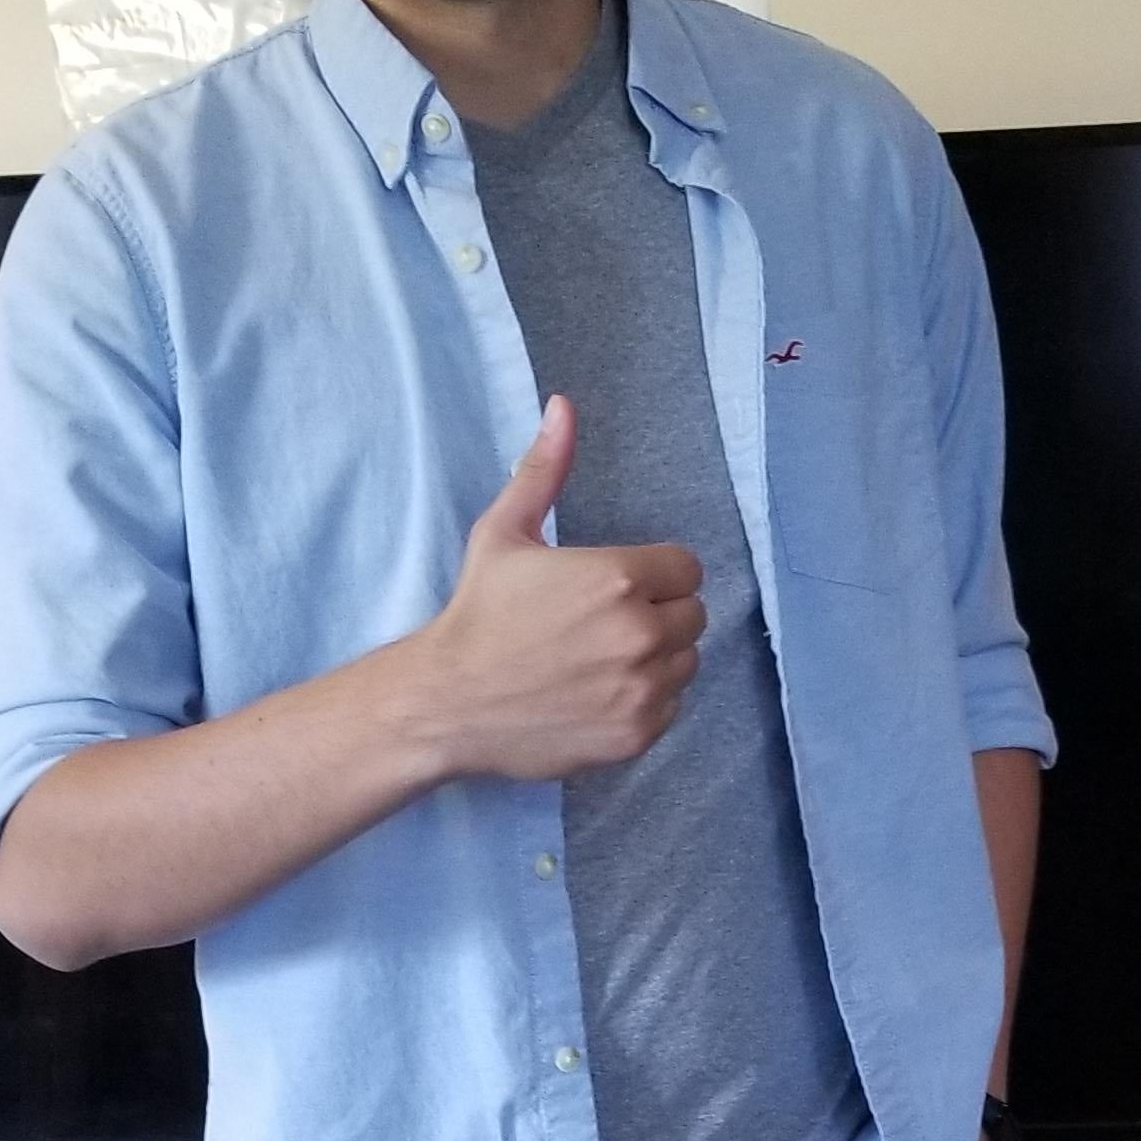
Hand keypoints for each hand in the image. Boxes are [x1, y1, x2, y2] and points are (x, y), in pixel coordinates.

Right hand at [418, 397, 705, 780]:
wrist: (448, 702)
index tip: (618, 587)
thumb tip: (563, 406)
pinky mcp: (637, 734)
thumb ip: (544, 471)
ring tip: (603, 659)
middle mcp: (640, 634)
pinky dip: (646, 701)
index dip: (655, 575)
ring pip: (686, 662)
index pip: (686, 568)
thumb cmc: (477, 614)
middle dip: (658, 614)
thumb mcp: (504, 533)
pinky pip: (671, 707)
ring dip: (658, 658)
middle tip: (605, 625)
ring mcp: (642, 689)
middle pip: (692, 615)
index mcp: (619, 578)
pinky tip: (600, 693)